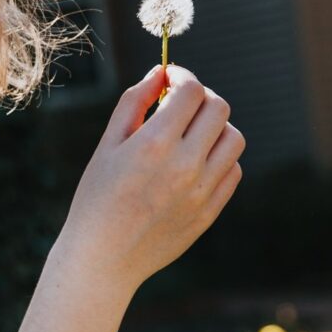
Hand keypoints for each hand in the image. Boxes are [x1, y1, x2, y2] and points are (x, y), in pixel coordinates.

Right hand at [55, 64, 245, 291]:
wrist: (103, 259)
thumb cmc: (97, 197)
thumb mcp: (108, 144)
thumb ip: (135, 101)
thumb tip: (161, 71)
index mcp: (154, 144)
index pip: (192, 90)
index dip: (182, 76)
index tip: (171, 80)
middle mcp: (184, 166)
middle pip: (218, 108)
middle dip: (200, 97)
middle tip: (180, 104)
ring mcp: (202, 191)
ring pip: (234, 138)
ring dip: (215, 127)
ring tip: (191, 134)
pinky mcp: (210, 212)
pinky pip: (233, 170)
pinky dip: (220, 158)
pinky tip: (195, 161)